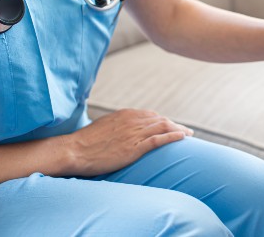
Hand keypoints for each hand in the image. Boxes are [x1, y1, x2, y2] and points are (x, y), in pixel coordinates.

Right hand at [62, 109, 193, 175]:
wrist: (74, 150)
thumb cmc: (85, 142)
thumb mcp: (104, 126)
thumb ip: (118, 125)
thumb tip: (123, 129)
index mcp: (126, 114)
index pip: (151, 115)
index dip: (164, 121)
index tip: (172, 126)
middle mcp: (132, 121)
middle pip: (161, 120)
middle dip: (175, 125)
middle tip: (186, 131)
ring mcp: (134, 134)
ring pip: (163, 127)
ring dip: (179, 130)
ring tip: (189, 135)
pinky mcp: (134, 147)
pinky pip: (159, 139)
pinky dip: (173, 137)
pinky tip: (182, 138)